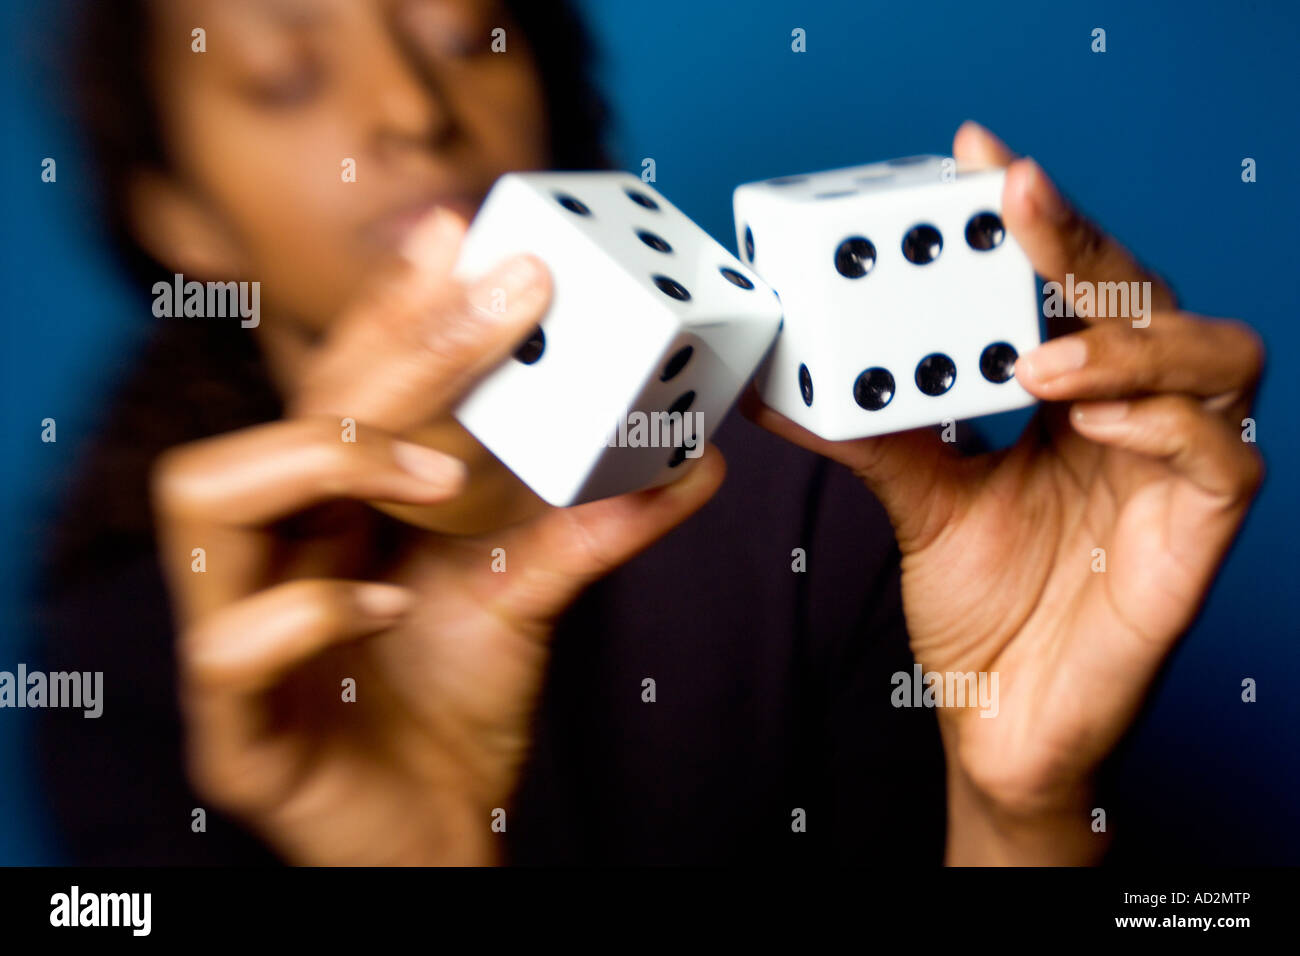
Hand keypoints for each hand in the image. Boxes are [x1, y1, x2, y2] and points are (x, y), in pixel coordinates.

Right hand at [152, 210, 724, 864]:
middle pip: (292, 409)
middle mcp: (271, 547)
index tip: (460, 234)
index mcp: (331, 504)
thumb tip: (695, 460)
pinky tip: (391, 603)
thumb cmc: (457, 704)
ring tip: (436, 473)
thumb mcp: (530, 595)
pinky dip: (313, 611)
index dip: (393, 303)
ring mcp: (234, 630)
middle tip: (502, 297)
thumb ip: (595, 525)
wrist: (437, 831)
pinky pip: (229, 643)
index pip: (343, 379)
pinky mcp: (236, 727)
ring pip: (206, 494)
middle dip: (397, 347)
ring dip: (323, 456)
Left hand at [747, 122, 1263, 862]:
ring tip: (1045, 356)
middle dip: (1082, 240)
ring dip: (1131, 336)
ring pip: (1217, 354)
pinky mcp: (1202, 531)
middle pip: (1146, 295)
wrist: (999, 721)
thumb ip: (869, 429)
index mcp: (1072, 395)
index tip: (978, 156)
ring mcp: (1174, 469)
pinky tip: (1093, 417)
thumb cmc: (977, 607)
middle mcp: (1134, 415)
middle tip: (1014, 198)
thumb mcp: (916, 497)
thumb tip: (783, 376)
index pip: (1069, 282)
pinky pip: (1223, 453)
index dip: (1034, 215)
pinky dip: (1164, 421)